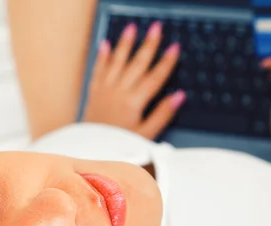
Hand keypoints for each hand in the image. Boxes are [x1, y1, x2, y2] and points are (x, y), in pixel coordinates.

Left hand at [82, 22, 185, 139]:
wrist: (91, 152)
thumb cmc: (119, 146)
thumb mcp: (146, 135)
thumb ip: (162, 114)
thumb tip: (179, 97)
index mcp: (134, 102)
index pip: (154, 78)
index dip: (166, 62)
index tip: (175, 48)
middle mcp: (119, 92)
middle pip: (137, 64)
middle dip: (148, 44)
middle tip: (156, 27)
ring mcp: (105, 90)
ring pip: (117, 62)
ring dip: (125, 44)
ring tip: (132, 28)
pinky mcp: (94, 93)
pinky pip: (98, 70)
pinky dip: (102, 57)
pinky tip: (105, 44)